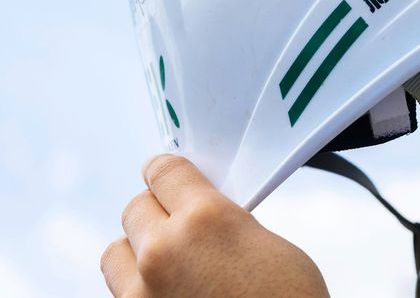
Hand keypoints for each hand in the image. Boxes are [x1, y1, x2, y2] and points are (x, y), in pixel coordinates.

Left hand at [101, 154, 329, 297]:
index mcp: (205, 218)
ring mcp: (143, 296)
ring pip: (115, 254)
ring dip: (137, 251)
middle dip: (156, 210)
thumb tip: (204, 222)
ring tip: (167, 263)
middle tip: (177, 220)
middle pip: (135, 209)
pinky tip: (170, 293)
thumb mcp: (268, 245)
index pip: (164, 172)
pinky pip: (122, 295)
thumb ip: (226, 223)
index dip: (165, 169)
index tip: (164, 171)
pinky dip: (140, 290)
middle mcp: (164, 252)